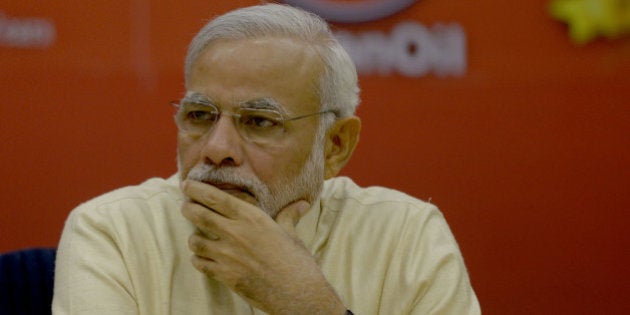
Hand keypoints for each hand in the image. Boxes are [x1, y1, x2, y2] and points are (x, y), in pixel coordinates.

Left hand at [180, 180, 345, 314]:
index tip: (187, 184)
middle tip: (185, 206)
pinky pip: (200, 263)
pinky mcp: (225, 275)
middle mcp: (236, 233)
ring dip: (193, 237)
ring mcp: (228, 255)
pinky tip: (201, 258)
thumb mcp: (292, 234)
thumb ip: (289, 216)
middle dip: (188, 208)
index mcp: (252, 218)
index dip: (198, 189)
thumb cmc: (297, 262)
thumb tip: (302, 204)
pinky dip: (198, 259)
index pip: (217, 198)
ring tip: (195, 237)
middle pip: (200, 215)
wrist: (297, 293)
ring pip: (196, 241)